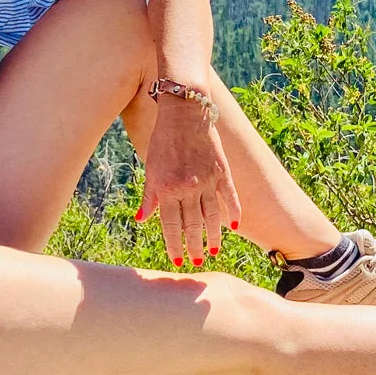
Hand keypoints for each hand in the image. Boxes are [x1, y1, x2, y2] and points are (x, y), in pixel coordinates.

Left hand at [137, 102, 240, 265]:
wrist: (185, 112)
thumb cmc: (163, 140)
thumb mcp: (151, 167)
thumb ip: (149, 195)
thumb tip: (142, 218)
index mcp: (167, 187)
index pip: (170, 224)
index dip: (174, 244)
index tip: (177, 261)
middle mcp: (188, 187)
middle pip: (192, 224)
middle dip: (193, 246)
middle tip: (196, 262)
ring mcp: (207, 180)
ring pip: (212, 215)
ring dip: (212, 236)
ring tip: (212, 250)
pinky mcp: (221, 171)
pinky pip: (229, 196)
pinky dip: (232, 211)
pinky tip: (233, 226)